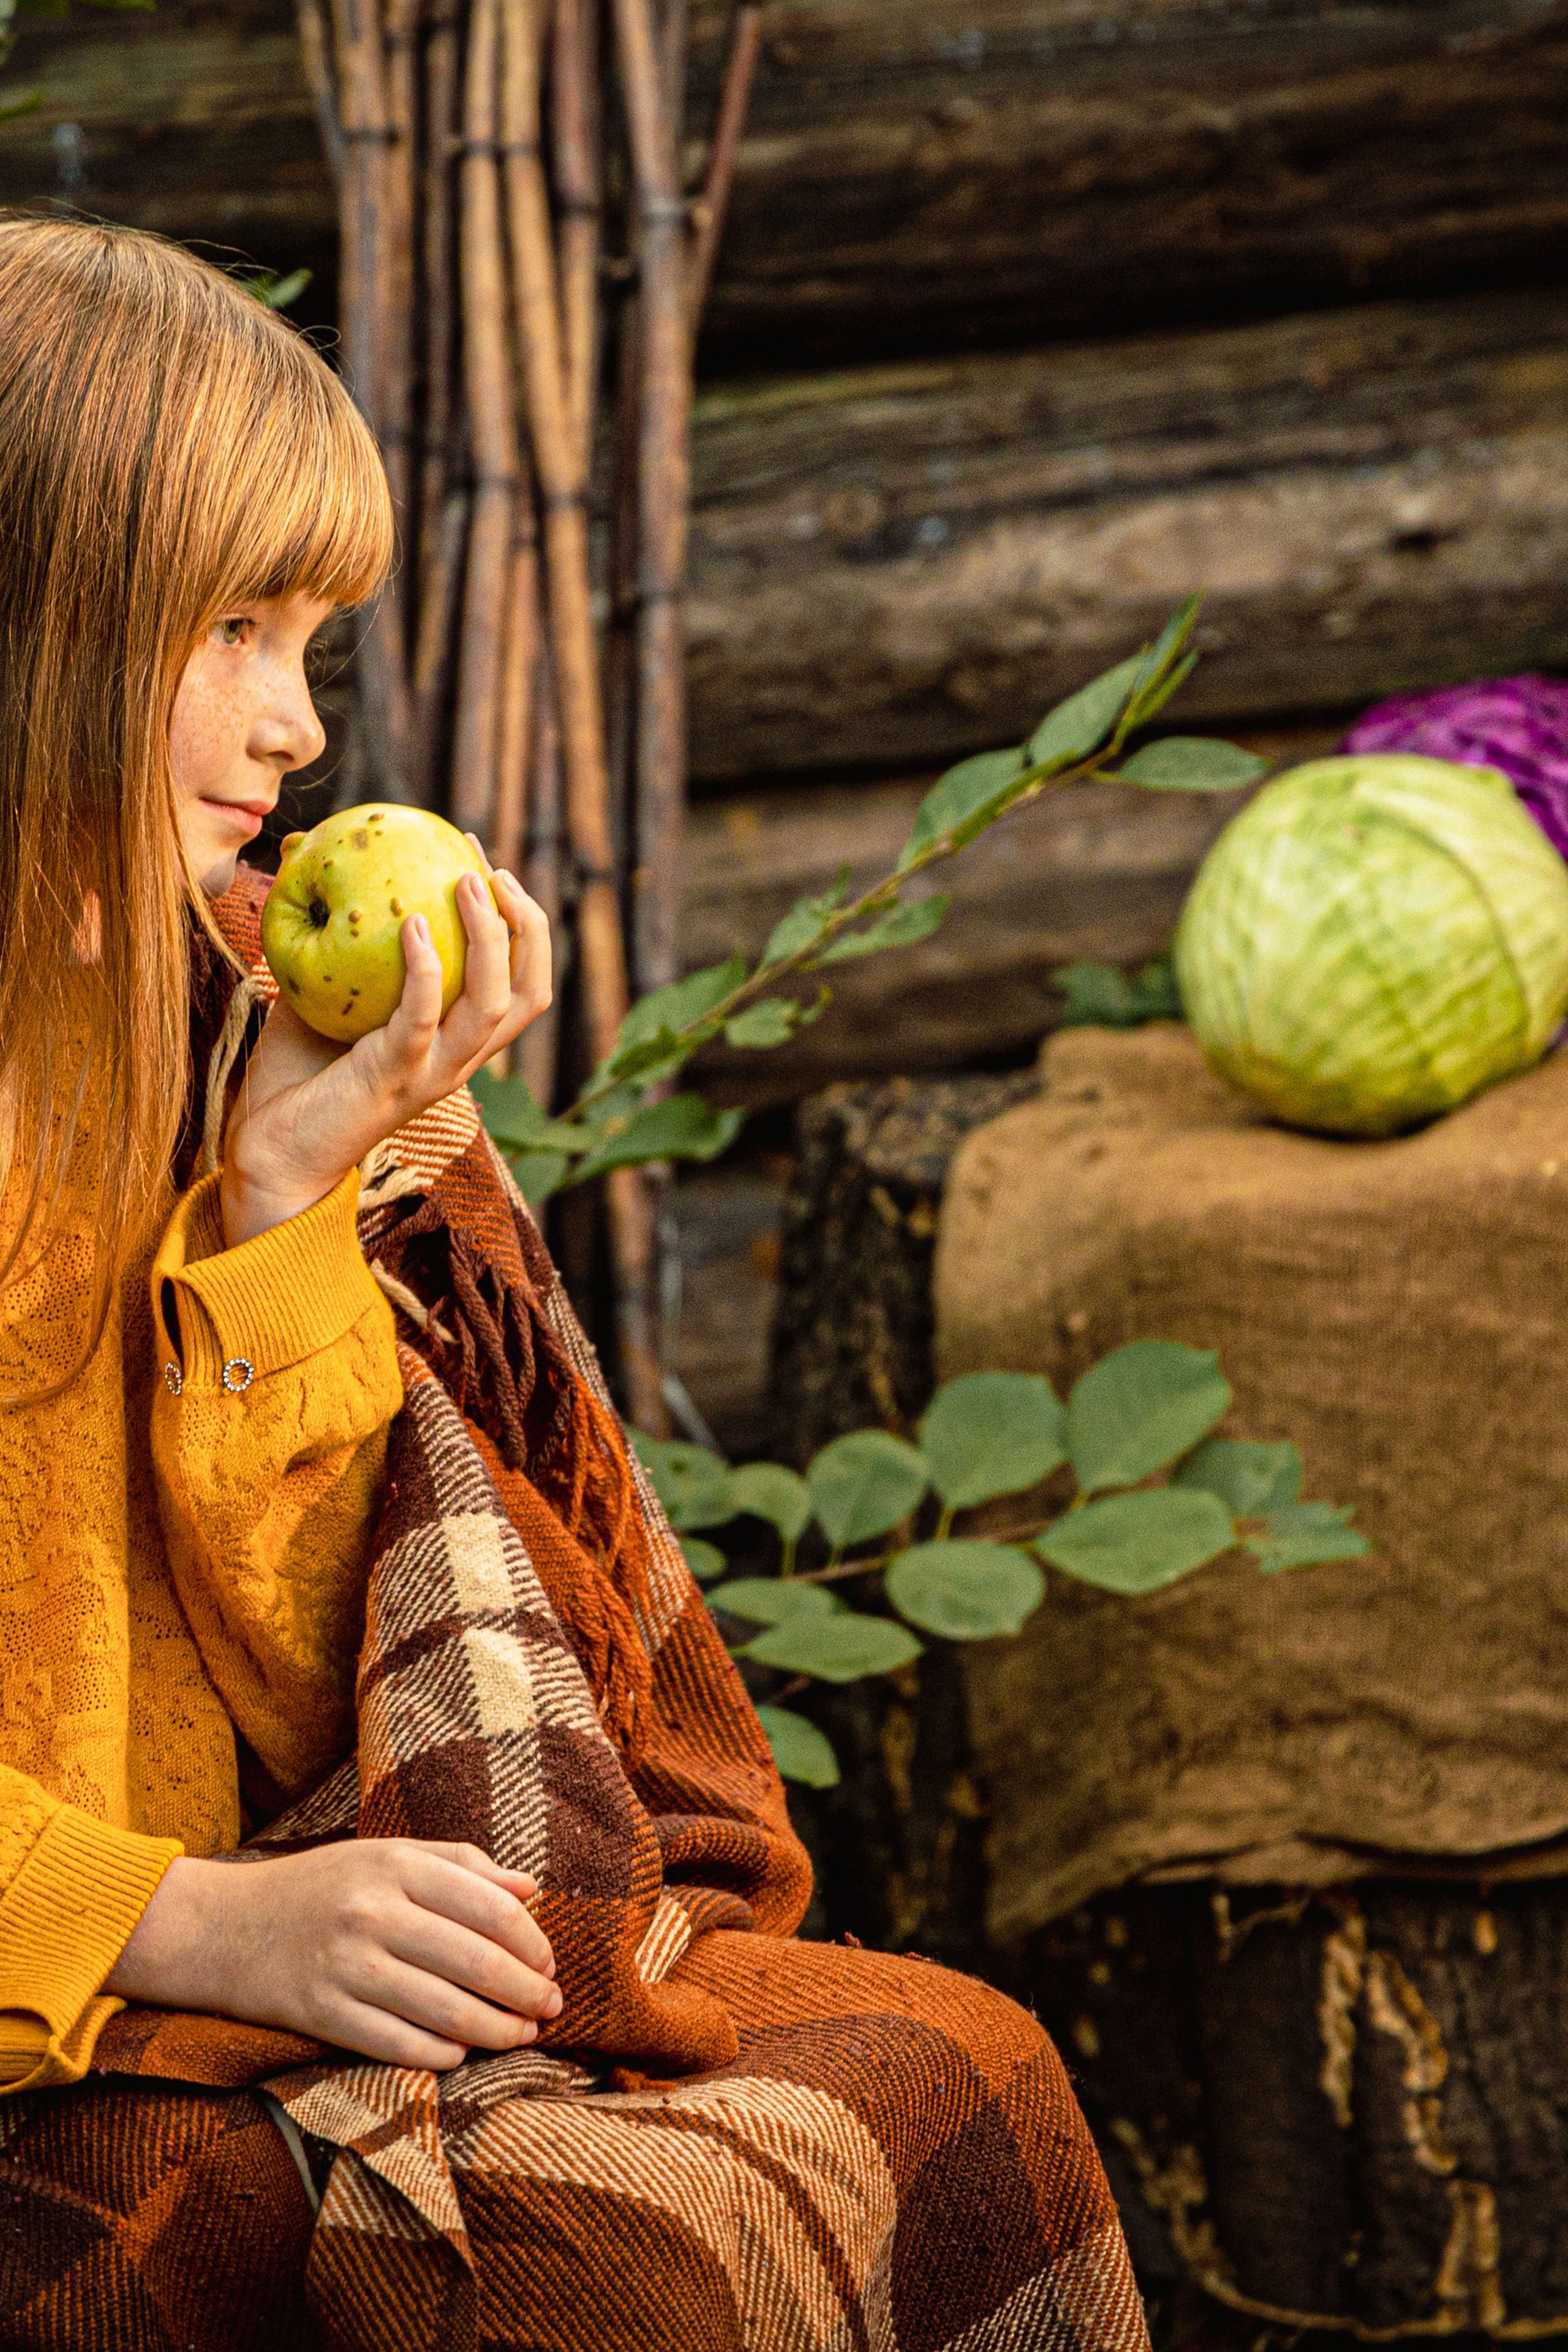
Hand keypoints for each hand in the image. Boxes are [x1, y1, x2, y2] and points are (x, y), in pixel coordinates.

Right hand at [105, 1839, 561, 2068]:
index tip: (550, 1964)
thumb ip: (462, 1865)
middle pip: (477, 1963)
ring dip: (497, 2031)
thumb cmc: (321, 1887)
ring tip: (522, 2035)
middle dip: (527, 1993)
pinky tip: (463, 2053)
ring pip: (446, 2011)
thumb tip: (530, 1888)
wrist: (224, 1926)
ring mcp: (345, 1966)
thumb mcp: (386, 1855)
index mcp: (396, 1864)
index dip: (532, 1943)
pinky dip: (444, 2055)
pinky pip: (401, 2045)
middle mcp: (373, 1912)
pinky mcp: (321, 2014)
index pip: (491, 1907)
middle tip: (552, 2008)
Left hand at [221, 848, 550, 1245]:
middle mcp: (458, 1060)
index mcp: (456, 1042)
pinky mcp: (393, 1080)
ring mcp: (430, 1074)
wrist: (267, 1151)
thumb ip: (339, 946)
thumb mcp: (326, 996)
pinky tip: (413, 924)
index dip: (520, 923)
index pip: (517, 984)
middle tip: (493, 869)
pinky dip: (425, 970)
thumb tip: (311, 857)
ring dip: (489, 939)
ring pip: (491, 1006)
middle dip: (527, 926)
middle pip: (529, 994)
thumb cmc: (296, 1075)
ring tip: (468, 880)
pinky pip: (422, 1020)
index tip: (485, 862)